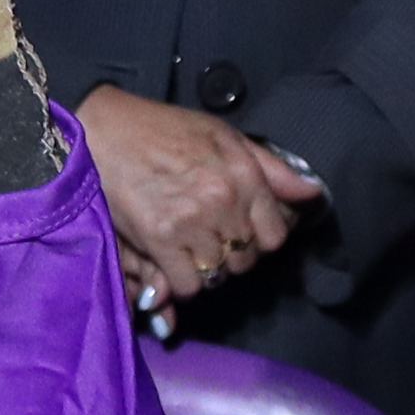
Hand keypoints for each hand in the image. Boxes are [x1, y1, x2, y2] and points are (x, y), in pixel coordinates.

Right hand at [79, 90, 324, 311]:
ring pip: (219, 275)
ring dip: (205, 268)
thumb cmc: (163, 129)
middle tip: (209, 236)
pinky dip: (181, 282)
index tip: (242, 231)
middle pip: (247, 259)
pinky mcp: (159, 240)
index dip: (261, 238)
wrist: (102, 129)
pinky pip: (188, 286)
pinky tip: (170, 259)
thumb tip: (312, 193)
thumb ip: (271, 167)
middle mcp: (223, 199)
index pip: (276, 235)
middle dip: (232, 254)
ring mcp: (191, 222)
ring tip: (188, 245)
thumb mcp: (223, 135)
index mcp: (244, 173)